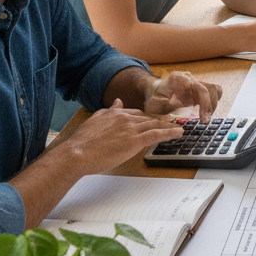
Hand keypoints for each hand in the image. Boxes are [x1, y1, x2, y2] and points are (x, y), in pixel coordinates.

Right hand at [65, 99, 184, 172]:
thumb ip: (107, 111)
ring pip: (154, 125)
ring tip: (179, 127)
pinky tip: (179, 133)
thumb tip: (117, 101)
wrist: (76, 154)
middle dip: (160, 121)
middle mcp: (125, 118)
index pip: (135, 113)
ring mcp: (131, 129)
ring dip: (169, 126)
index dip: (145, 117)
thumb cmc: (82, 143)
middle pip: (147, 118)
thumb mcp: (93, 120)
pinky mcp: (135, 141)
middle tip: (172, 122)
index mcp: (114, 114)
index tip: (153, 119)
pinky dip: (170, 133)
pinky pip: (157, 135)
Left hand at [145, 71, 221, 122]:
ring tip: (206, 118)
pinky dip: (214, 101)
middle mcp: (189, 78)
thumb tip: (174, 104)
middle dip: (209, 105)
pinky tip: (208, 112)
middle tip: (204, 120)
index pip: (197, 86)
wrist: (157, 93)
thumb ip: (163, 103)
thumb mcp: (155, 103)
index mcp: (178, 78)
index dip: (203, 102)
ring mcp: (196, 82)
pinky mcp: (200, 89)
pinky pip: (214, 91)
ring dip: (213, 104)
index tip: (202, 118)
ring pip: (214, 89)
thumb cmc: (156, 99)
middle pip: (208, 88)